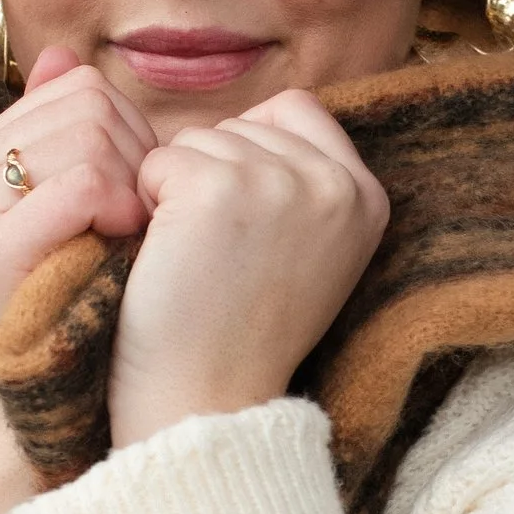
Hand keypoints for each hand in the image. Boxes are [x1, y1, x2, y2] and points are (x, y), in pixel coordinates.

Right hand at [0, 45, 152, 388]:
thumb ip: (69, 137)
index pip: (73, 87)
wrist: (53, 404)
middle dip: (136, 155)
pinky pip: (79, 184)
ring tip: (135, 234)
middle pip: (84, 104)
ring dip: (133, 184)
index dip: (129, 131)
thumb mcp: (77, 213)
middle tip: (144, 217)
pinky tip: (125, 243)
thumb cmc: (81, 306)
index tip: (138, 191)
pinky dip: (118, 208)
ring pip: (87, 137)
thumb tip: (63, 57)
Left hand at [107, 89, 388, 447]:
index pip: (297, 110)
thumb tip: (251, 120)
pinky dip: (146, 205)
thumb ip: (302, 185)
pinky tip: (168, 259)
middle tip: (218, 258)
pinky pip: (158, 161)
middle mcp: (334, 182)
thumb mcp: (309, 254)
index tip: (241, 225)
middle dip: (211, 177)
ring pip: (197, 139)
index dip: (250, 153)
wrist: (208, 403)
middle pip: (242, 125)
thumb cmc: (241, 335)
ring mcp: (277, 181)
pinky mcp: (216, 188)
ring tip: (197, 262)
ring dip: (176, 193)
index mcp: (367, 196)